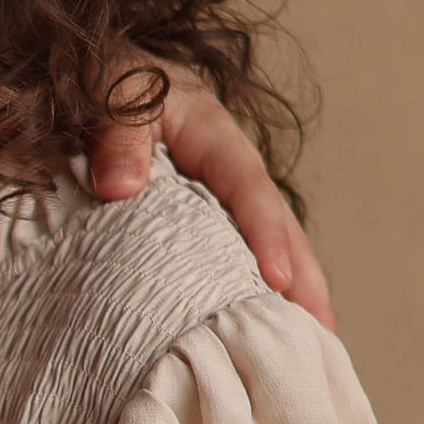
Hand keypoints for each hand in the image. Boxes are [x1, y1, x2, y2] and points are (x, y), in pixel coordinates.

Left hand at [86, 75, 335, 330]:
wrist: (101, 75)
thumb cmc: (107, 81)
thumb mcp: (109, 92)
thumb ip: (116, 134)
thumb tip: (120, 188)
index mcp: (212, 135)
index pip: (247, 187)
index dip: (265, 233)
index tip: (277, 280)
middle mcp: (229, 169)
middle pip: (277, 225)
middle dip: (303, 279)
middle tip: (322, 333)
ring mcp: (222, 198)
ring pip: (268, 246)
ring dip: (291, 295)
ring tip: (311, 348)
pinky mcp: (206, 221)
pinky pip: (236, 258)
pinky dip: (253, 294)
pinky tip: (260, 334)